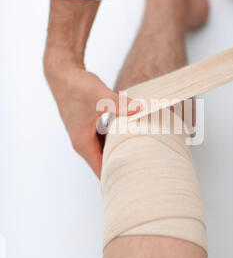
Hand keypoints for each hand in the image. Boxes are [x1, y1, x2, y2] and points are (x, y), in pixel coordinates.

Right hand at [44, 0, 140, 177]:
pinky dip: (118, 139)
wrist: (63, 73)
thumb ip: (120, 105)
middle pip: (105, 163)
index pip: (101, 170)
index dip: (116, 178)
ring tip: (143, 157)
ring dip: (121, 152)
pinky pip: (106, 139)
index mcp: (83, 142)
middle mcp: (83, 142)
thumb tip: (140, 109)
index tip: (134, 184)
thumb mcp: (100, 96)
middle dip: (122, 167)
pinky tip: (133, 136)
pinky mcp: (90, 126)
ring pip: (106, 150)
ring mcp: (86, 134)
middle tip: (144, 172)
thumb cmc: (77, 86)